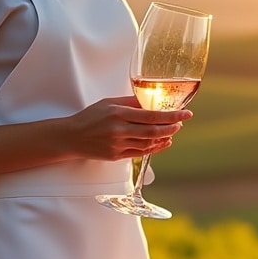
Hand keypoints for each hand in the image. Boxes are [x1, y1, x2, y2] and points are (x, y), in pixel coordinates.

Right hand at [64, 95, 191, 161]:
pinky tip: (163, 143)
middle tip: (181, 123)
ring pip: (149, 143)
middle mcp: (119, 130)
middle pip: (153, 131)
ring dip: (164, 138)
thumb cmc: (90, 117)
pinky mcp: (116, 156)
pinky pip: (141, 153)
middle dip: (172, 127)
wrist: (72, 137)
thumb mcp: (109, 103)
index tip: (186, 113)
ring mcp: (118, 145)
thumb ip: (131, 103)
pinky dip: (155, 148)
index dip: (172, 115)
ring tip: (173, 131)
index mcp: (118, 113)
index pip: (151, 115)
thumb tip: (152, 102)